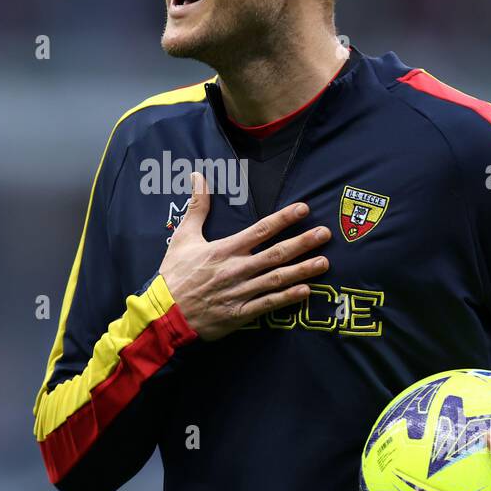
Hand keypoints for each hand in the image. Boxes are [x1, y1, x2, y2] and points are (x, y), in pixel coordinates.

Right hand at [161, 171, 330, 340]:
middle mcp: (237, 269)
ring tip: (324, 262)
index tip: (303, 209)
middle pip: (276, 253)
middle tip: (325, 234)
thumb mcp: (183, 236)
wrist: (164, 314)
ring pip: (277, 279)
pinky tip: (306, 291)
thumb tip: (198, 176)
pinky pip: (268, 304)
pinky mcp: (240, 314)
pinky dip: (287, 298)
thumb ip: (197, 206)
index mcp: (225, 249)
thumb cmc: (174, 274)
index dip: (284, 218)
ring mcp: (240, 292)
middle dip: (303, 243)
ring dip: (302, 270)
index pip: (260, 230)